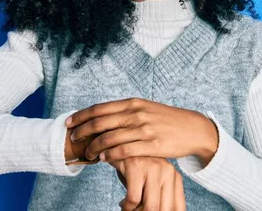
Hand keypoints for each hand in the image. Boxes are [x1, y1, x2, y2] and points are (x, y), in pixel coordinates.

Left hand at [64, 98, 217, 163]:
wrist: (192, 129)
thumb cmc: (166, 120)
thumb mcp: (145, 109)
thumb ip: (126, 112)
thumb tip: (104, 116)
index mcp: (133, 103)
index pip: (100, 108)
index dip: (81, 115)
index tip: (69, 122)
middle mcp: (136, 114)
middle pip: (100, 122)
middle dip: (83, 131)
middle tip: (74, 139)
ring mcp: (144, 129)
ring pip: (109, 138)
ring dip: (94, 147)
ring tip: (87, 153)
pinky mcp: (151, 145)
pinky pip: (124, 151)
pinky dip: (110, 156)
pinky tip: (103, 159)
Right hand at [110, 156, 185, 210]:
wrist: (120, 142)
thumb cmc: (138, 166)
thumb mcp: (153, 181)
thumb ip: (161, 197)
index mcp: (175, 176)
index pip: (178, 207)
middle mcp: (167, 171)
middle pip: (165, 209)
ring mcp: (152, 167)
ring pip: (151, 206)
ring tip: (131, 210)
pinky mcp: (135, 166)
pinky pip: (134, 198)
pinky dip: (127, 207)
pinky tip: (123, 203)